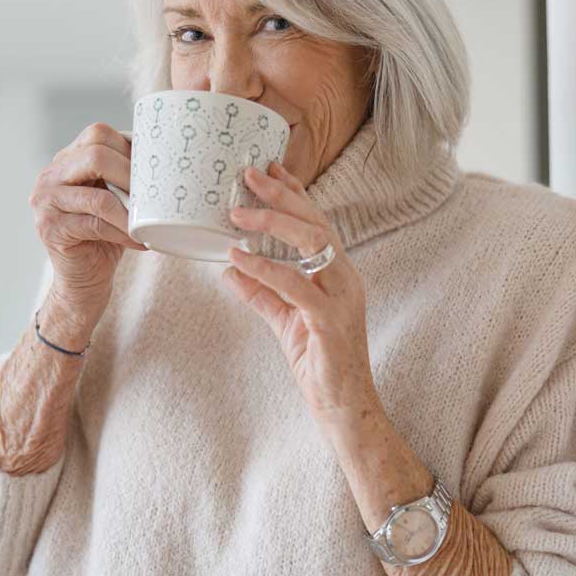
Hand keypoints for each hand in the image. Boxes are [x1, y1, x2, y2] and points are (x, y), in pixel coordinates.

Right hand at [29, 121, 146, 319]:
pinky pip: (96, 224)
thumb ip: (124, 174)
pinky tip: (139, 241)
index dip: (130, 148)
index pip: (97, 133)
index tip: (152, 169)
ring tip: (150, 222)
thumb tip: (167, 153)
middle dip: (132, 175)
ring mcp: (45, 202)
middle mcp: (50, 175)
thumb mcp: (114, 197)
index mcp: (66, 160)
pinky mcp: (50, 229)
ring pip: (98, 196)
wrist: (83, 280)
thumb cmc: (105, 236)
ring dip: (131, 211)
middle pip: (95, 156)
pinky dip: (123, 232)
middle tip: (155, 195)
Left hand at [221, 161, 377, 426]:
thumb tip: (230, 270)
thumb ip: (262, 294)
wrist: (345, 407)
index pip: (318, 222)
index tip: (270, 167)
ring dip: (273, 223)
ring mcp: (342, 298)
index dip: (295, 193)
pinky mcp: (330, 321)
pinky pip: (296, 286)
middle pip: (316, 223)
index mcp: (338, 274)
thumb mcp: (285, 321)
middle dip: (282, 195)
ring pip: (313, 244)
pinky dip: (265, 269)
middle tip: (250, 173)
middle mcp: (345, 278)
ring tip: (238, 212)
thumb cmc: (320, 362)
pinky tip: (239, 258)